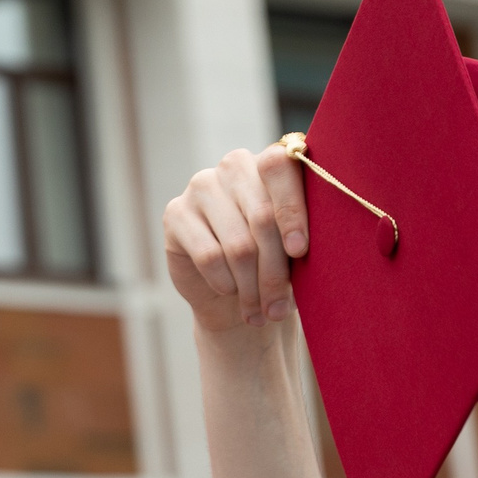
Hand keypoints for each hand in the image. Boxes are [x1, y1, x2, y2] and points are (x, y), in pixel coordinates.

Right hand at [164, 147, 308, 334]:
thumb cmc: (275, 265)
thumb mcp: (297, 251)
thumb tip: (299, 250)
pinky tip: (230, 291)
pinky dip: (225, 283)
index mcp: (271, 164)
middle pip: (261, 216)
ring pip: (238, 243)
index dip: (291, 210)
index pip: (279, 167)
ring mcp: (202, 186)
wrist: (233, 294)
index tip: (299, 252)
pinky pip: (208, 255)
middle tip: (279, 308)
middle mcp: (235, 166)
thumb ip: (301, 239)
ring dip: (253, 287)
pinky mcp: (176, 212)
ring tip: (261, 313)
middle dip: (275, 271)